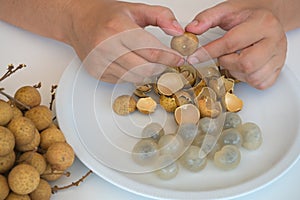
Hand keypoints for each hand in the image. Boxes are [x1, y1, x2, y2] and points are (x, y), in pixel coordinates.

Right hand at [68, 0, 184, 82]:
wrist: (78, 20)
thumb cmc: (105, 15)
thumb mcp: (136, 9)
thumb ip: (161, 16)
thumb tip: (178, 30)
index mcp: (118, 29)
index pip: (152, 50)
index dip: (170, 57)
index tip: (179, 59)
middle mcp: (107, 47)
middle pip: (145, 69)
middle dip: (161, 67)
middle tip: (166, 61)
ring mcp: (100, 63)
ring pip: (136, 78)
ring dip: (147, 72)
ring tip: (149, 61)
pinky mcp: (97, 72)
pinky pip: (124, 80)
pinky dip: (133, 74)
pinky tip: (132, 63)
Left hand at [185, 0, 286, 88]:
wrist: (267, 17)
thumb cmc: (248, 15)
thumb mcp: (226, 11)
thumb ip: (207, 18)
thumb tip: (191, 29)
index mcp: (262, 23)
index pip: (231, 43)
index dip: (209, 52)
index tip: (194, 57)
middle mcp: (274, 40)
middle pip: (246, 63)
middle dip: (227, 62)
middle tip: (224, 54)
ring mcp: (279, 56)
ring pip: (253, 76)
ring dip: (236, 72)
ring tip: (235, 58)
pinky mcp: (278, 69)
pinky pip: (261, 83)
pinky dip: (248, 79)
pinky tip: (244, 67)